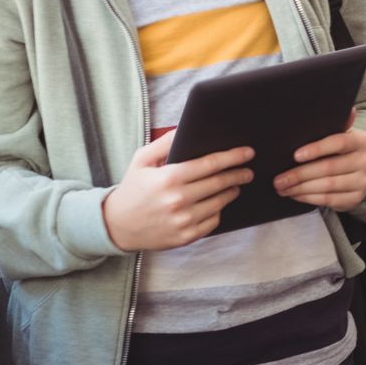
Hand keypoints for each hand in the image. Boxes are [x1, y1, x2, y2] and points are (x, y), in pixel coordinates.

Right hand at [102, 130, 254, 251]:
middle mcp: (177, 200)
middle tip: (249, 170)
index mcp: (168, 178)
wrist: (116, 226)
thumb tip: (185, 127)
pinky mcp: (186, 237)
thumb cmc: (132, 189)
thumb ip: (164, 142)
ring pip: (220, 202)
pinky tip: (219, 203)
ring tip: (236, 185)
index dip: (233, 157)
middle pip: (219, 183)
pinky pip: (213, 221)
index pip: (210, 164)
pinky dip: (219, 211)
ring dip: (232, 192)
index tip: (248, 152)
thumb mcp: (141, 160)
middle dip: (239, 174)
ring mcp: (183, 220)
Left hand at [275, 110, 365, 211]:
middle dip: (299, 174)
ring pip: (326, 186)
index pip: (338, 142)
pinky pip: (328, 200)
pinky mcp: (356, 198)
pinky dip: (309, 198)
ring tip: (283, 188)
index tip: (295, 156)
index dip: (316, 149)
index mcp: (361, 141)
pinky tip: (296, 195)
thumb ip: (338, 125)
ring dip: (300, 189)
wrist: (363, 173)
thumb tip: (347, 109)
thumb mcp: (343, 135)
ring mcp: (363, 182)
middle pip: (328, 168)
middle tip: (279, 179)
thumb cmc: (344, 151)